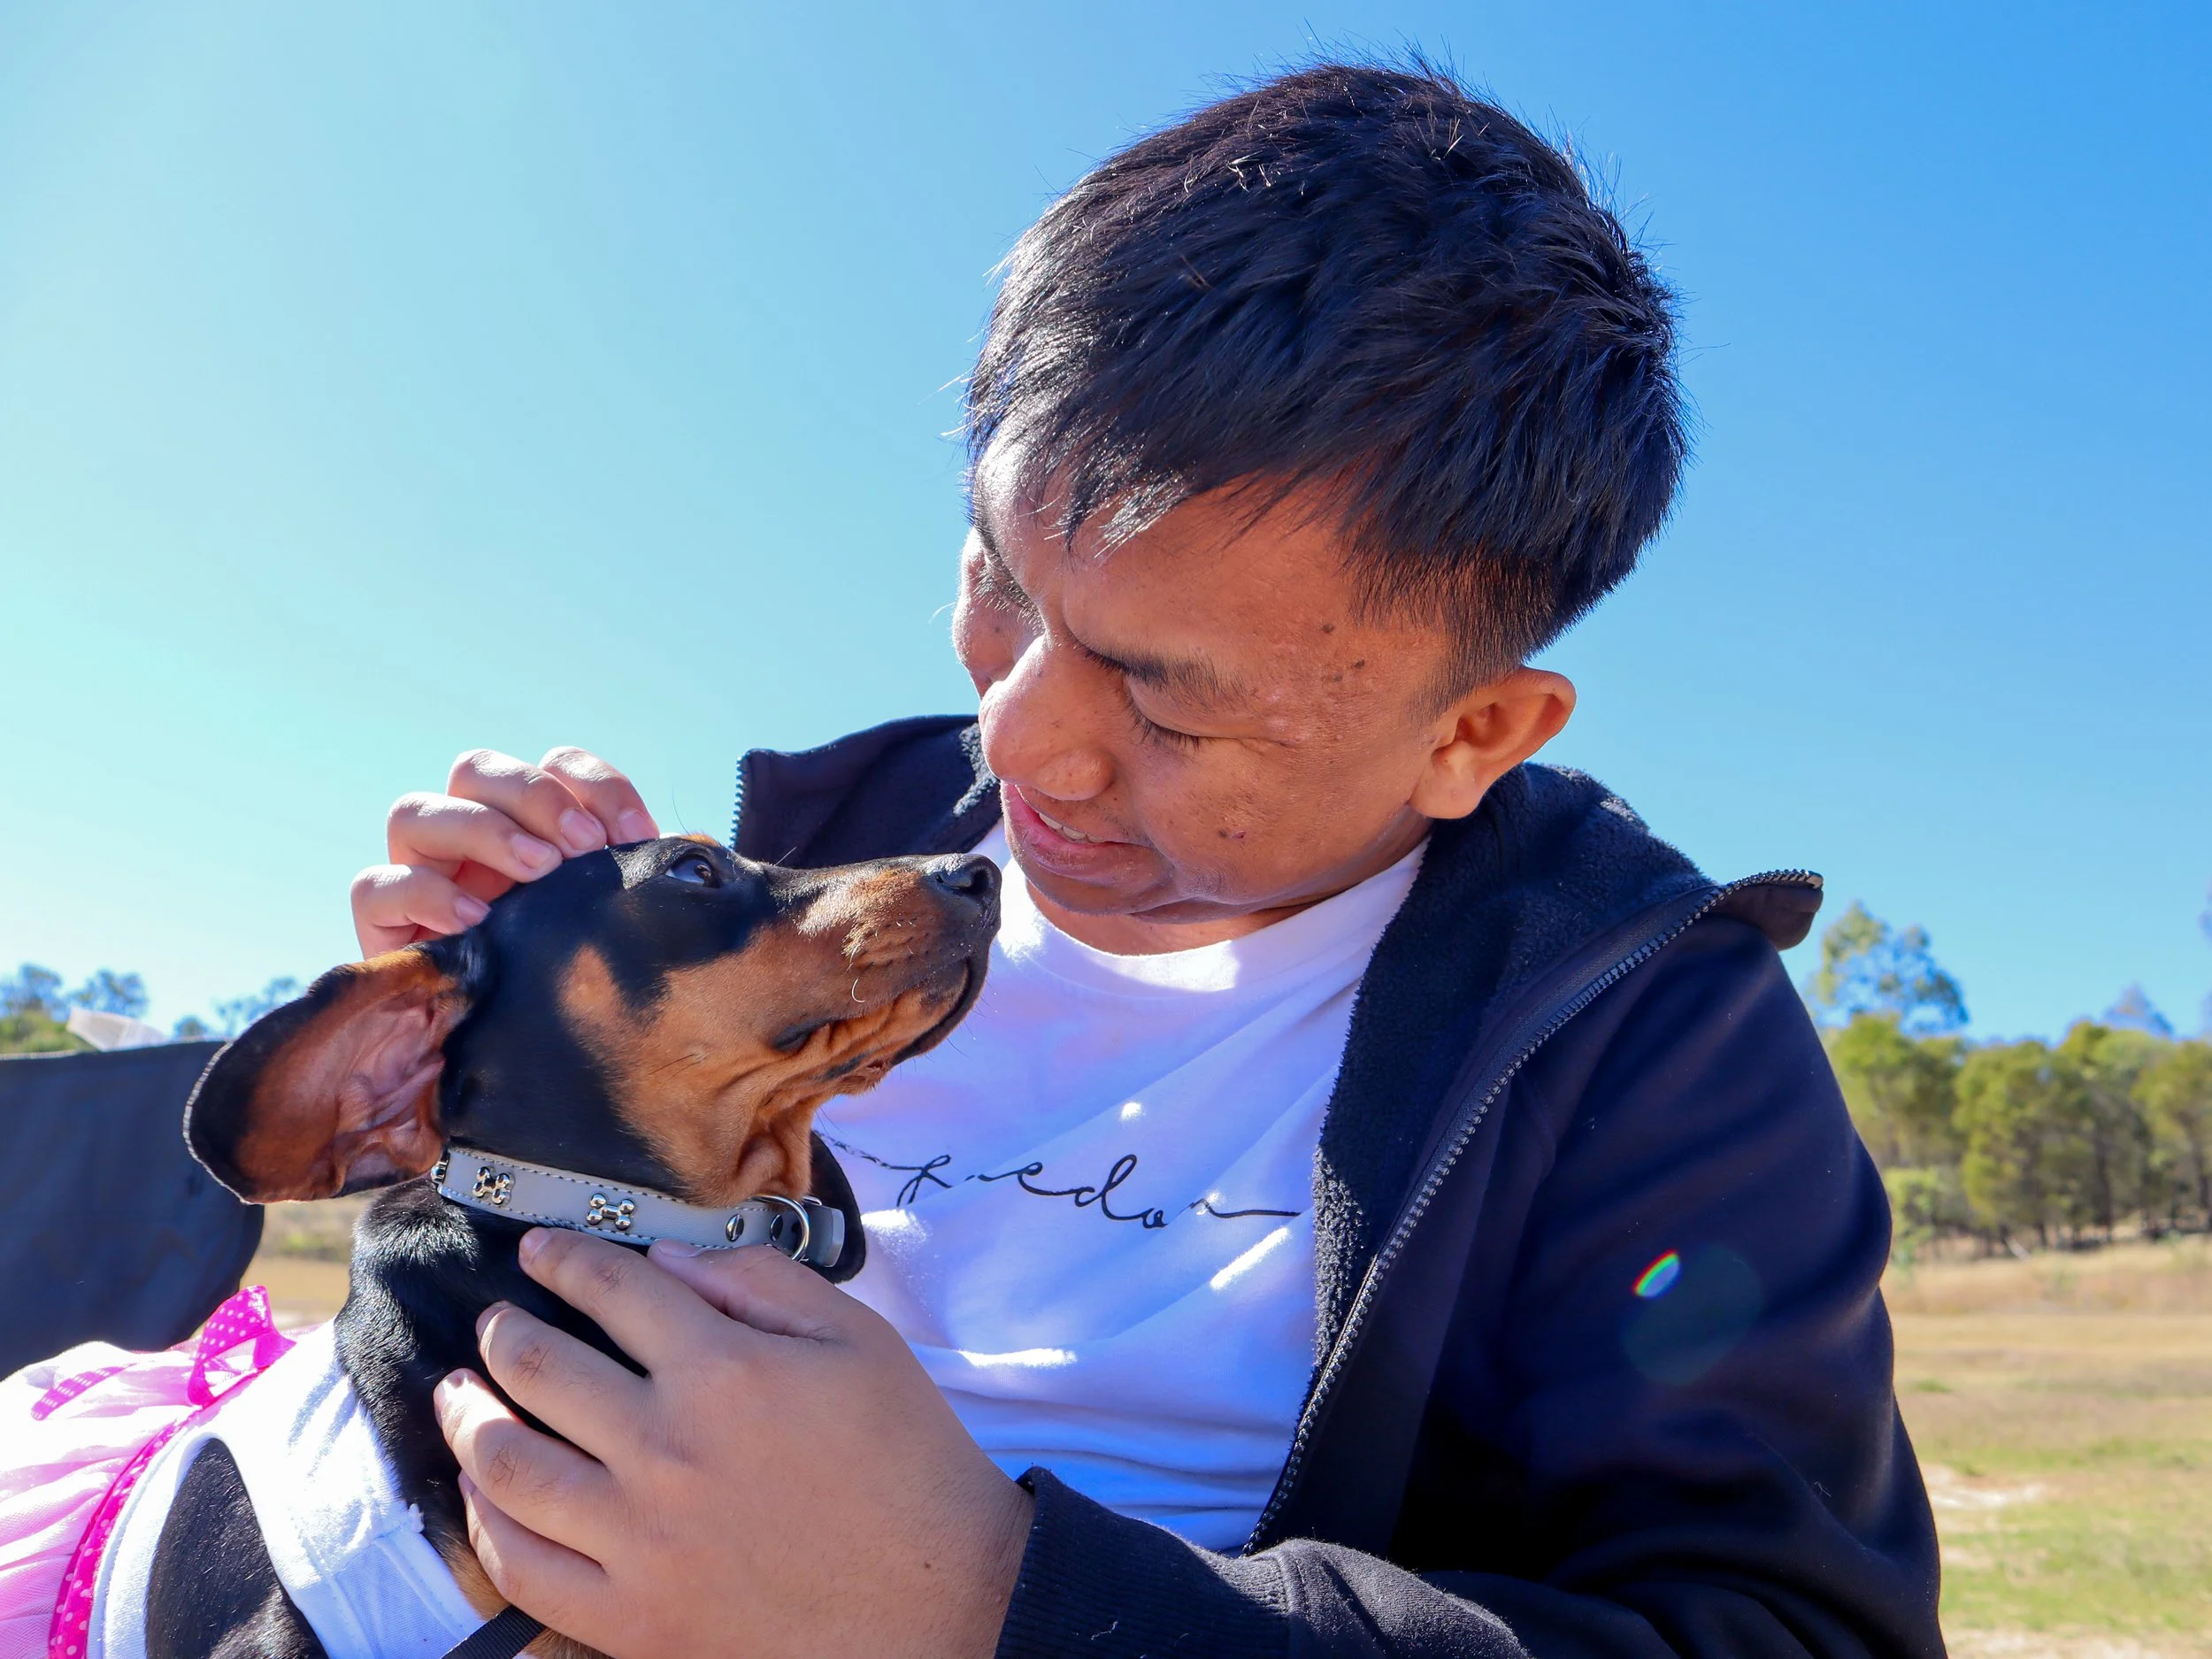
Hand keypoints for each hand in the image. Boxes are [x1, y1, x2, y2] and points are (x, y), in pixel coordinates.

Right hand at [350, 747, 657, 953]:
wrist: (519, 1064)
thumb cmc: (580, 981)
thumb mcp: (612, 924)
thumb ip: (634, 883)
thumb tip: (676, 854)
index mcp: (532, 825)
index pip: (555, 764)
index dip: (595, 784)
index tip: (637, 836)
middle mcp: (469, 837)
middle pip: (476, 769)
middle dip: (536, 796)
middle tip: (583, 847)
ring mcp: (420, 873)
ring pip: (414, 811)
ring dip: (482, 831)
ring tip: (536, 872)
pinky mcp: (382, 924)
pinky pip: (376, 886)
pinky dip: (423, 893)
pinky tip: (476, 921)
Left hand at [433, 1230, 1032, 1658]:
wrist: (943, 1600)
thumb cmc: (909, 1459)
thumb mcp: (859, 1340)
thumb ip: (760, 1285)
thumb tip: (667, 1261)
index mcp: (723, 1371)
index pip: (611, 1289)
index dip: (564, 1258)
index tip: (540, 1248)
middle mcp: (664, 1449)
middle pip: (538, 1367)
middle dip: (503, 1330)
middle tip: (495, 1319)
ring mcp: (638, 1541)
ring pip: (507, 1464)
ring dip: (469, 1416)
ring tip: (461, 1393)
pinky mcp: (630, 1620)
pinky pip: (521, 1567)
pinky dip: (485, 1521)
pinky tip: (483, 1492)